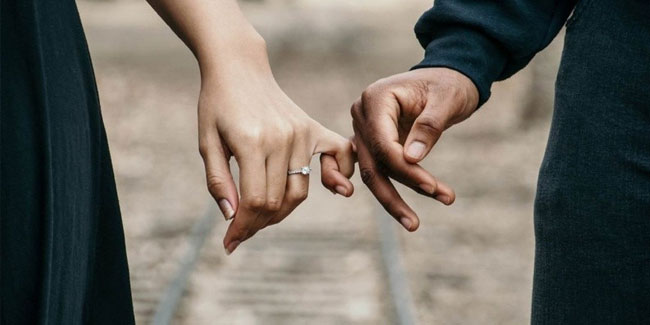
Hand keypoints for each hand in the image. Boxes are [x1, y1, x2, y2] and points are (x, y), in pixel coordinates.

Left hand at [199, 58, 354, 254]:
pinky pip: (339, 155)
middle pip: (278, 201)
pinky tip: (334, 188)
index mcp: (251, 142)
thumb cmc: (217, 104)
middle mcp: (282, 139)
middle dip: (257, 224)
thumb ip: (218, 180)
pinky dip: (339, 175)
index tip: (230, 243)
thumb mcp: (207, 142)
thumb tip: (232, 216)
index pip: (255, 201)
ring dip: (281, 211)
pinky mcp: (313, 128)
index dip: (242, 228)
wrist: (239, 68)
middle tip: (241, 230)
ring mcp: (302, 133)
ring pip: (299, 190)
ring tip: (261, 215)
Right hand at [351, 67, 478, 230]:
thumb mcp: (446, 100)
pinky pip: (372, 169)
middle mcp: (362, 114)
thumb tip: (412, 159)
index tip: (432, 187)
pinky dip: (383, 189)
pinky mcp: (371, 142)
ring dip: (392, 199)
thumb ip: (429, 126)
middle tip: (415, 223)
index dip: (405, 169)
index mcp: (375, 98)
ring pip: (372, 172)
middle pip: (372, 163)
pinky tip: (392, 211)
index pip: (383, 144)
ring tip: (414, 223)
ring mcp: (363, 129)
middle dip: (394, 194)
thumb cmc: (448, 84)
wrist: (447, 77)